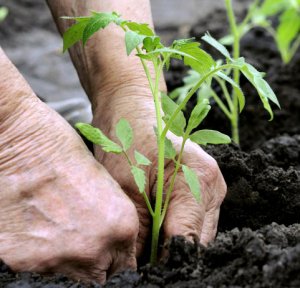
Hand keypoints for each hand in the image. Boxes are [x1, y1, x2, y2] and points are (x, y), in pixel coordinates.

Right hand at [0, 51, 138, 282]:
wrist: (24, 142)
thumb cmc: (66, 153)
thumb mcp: (105, 186)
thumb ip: (112, 223)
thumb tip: (109, 245)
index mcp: (121, 226)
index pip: (125, 267)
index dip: (115, 260)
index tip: (107, 256)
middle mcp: (93, 248)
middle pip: (98, 277)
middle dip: (95, 264)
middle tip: (83, 242)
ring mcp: (56, 257)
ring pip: (69, 275)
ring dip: (68, 259)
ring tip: (58, 230)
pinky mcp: (21, 259)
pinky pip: (40, 268)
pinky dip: (41, 254)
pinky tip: (38, 228)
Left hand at [93, 84, 226, 257]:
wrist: (132, 112)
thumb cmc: (126, 140)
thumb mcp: (126, 188)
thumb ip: (140, 232)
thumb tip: (140, 266)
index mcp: (199, 180)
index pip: (187, 241)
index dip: (164, 261)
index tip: (142, 269)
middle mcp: (213, 186)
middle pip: (197, 241)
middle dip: (169, 254)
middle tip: (141, 257)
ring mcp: (212, 188)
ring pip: (196, 234)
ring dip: (172, 243)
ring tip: (146, 240)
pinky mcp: (204, 190)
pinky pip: (193, 222)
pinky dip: (175, 230)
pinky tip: (156, 226)